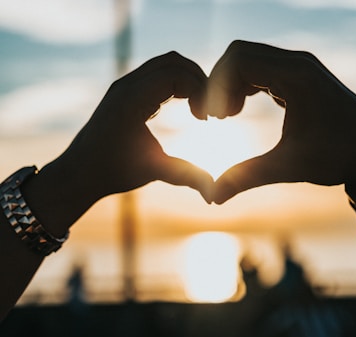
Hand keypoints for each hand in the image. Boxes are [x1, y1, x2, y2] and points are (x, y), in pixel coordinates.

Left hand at [23, 52, 213, 235]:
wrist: (79, 172)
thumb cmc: (112, 172)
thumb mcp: (153, 172)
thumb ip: (186, 176)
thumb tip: (213, 193)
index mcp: (132, 100)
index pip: (176, 75)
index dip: (200, 91)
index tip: (207, 119)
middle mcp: (126, 85)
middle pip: (173, 62)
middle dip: (198, 80)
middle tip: (209, 108)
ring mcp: (124, 86)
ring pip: (165, 64)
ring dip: (187, 80)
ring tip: (199, 108)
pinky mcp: (125, 91)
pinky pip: (156, 74)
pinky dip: (176, 84)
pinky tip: (184, 108)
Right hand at [196, 40, 355, 203]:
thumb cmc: (339, 156)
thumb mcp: (290, 166)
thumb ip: (247, 177)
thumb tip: (213, 197)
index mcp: (295, 77)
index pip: (238, 60)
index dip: (217, 87)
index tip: (215, 118)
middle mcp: (297, 63)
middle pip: (240, 54)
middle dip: (220, 83)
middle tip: (218, 117)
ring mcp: (300, 67)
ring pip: (250, 59)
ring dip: (232, 84)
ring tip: (227, 116)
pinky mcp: (301, 76)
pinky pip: (262, 68)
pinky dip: (245, 85)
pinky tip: (241, 110)